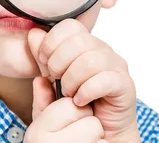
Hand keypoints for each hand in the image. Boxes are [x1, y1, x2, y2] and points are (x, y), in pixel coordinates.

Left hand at [28, 19, 140, 142]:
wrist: (100, 133)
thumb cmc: (77, 108)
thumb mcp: (51, 83)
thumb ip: (41, 60)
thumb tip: (33, 34)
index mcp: (86, 45)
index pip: (69, 26)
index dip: (51, 42)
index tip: (44, 62)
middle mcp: (102, 51)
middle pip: (78, 41)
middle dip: (59, 62)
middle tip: (57, 80)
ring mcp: (116, 66)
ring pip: (90, 60)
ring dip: (72, 80)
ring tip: (69, 94)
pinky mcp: (125, 84)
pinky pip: (104, 80)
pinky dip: (86, 92)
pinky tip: (80, 102)